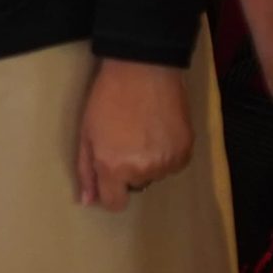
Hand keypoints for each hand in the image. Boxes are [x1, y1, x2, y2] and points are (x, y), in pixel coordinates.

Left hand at [76, 58, 194, 212]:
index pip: (115, 203)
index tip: (110, 175)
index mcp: (113, 167)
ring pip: (156, 173)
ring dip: (149, 160)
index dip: (110, 191)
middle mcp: (142, 171)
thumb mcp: (86, 132)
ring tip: (143, 129)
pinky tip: (159, 129)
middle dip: (129, 169)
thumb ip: (87, 170)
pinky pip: (174, 163)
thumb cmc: (108, 96)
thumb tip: (88, 201)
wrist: (143, 68)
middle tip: (125, 139)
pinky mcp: (185, 151)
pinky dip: (167, 152)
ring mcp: (167, 162)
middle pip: (135, 185)